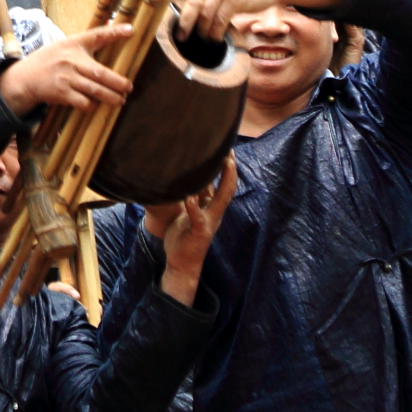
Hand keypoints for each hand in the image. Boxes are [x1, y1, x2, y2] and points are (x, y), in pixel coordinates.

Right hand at [0, 22, 133, 118]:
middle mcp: (70, 60)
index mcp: (73, 44)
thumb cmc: (50, 61)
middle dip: (118, 82)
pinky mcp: (62, 94)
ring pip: (95, 90)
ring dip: (111, 98)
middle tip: (128, 88)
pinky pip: (83, 102)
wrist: (25, 79)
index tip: (130, 30)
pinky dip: (92, 105)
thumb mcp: (65, 46)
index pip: (96, 35)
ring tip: (120, 101)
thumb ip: (87, 42)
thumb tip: (114, 25)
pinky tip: (96, 105)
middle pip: (100, 73)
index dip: (113, 32)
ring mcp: (66, 78)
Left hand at [146, 156, 237, 304]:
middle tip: (229, 150)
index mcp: (212, 208)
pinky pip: (198, 217)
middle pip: (228, 188)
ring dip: (219, 182)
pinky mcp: (199, 233)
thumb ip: (195, 198)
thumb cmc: (184, 236)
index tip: (227, 147)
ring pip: (220, 200)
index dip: (228, 166)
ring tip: (219, 164)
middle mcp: (215, 213)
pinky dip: (193, 206)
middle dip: (229, 169)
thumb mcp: (191, 213)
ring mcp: (209, 223)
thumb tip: (190, 177)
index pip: (225, 183)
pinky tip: (188, 196)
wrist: (182, 264)